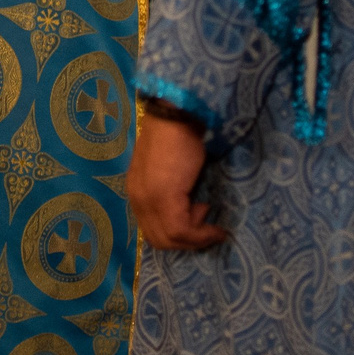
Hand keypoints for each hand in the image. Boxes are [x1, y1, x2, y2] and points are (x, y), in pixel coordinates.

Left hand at [125, 107, 226, 250]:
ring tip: (209, 216)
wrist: (177, 115)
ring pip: (169, 239)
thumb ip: (173, 192)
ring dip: (194, 238)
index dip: (177, 234)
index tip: (199, 216)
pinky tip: (216, 227)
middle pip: (159, 240)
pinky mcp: (163, 198)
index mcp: (137, 191)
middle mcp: (138, 198)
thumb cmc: (179, 135)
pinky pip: (181, 230)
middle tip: (205, 218)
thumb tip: (191, 207)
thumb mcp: (172, 170)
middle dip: (186, 240)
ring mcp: (148, 199)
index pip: (153, 230)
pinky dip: (201, 234)